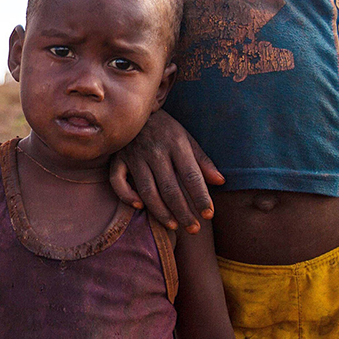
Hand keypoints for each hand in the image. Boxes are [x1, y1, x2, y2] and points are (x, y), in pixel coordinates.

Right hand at [109, 109, 222, 232]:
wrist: (135, 109)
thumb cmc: (164, 127)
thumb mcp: (186, 137)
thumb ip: (203, 160)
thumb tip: (220, 182)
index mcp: (176, 144)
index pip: (192, 176)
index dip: (201, 198)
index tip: (208, 215)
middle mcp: (155, 151)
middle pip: (170, 188)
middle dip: (184, 212)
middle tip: (194, 229)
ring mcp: (134, 155)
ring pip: (147, 190)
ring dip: (161, 212)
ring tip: (174, 226)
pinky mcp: (117, 158)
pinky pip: (118, 181)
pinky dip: (127, 196)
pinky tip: (139, 207)